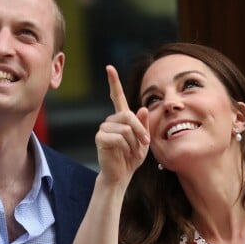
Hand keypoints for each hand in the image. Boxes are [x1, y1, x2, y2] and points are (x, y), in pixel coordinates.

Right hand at [96, 65, 149, 185]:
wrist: (121, 175)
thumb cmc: (132, 158)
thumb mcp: (144, 141)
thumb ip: (144, 125)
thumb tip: (142, 108)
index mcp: (121, 118)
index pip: (116, 97)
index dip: (113, 82)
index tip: (109, 68)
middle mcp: (111, 120)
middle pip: (128, 115)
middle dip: (140, 130)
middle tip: (144, 144)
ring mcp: (103, 128)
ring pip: (125, 128)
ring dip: (134, 143)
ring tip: (132, 152)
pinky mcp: (100, 138)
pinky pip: (119, 137)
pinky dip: (127, 147)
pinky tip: (124, 154)